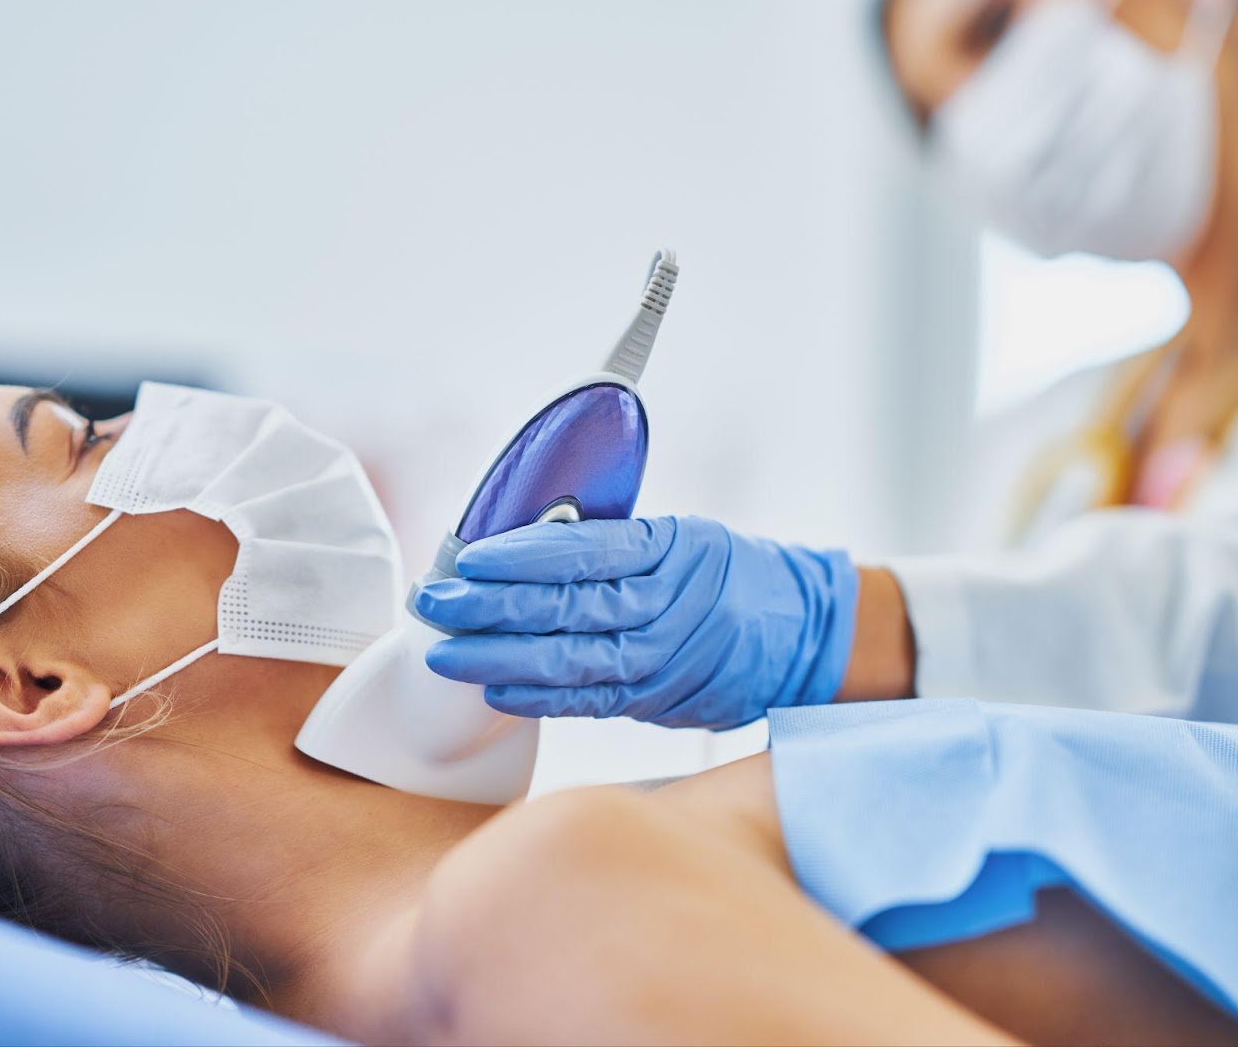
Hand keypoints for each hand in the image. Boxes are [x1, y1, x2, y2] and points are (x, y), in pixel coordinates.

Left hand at [416, 516, 859, 729]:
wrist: (802, 635)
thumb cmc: (733, 575)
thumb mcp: (682, 535)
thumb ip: (614, 544)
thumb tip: (526, 547)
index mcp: (667, 551)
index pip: (581, 554)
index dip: (519, 556)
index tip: (469, 556)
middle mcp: (663, 607)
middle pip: (563, 608)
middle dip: (489, 606)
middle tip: (435, 601)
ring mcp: (658, 660)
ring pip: (567, 662)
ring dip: (497, 660)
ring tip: (447, 653)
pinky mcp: (653, 701)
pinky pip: (587, 703)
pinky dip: (538, 700)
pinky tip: (495, 693)